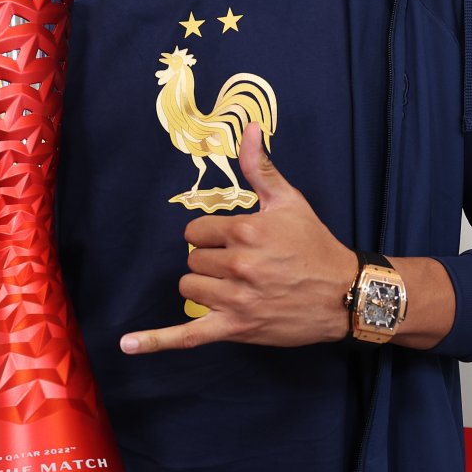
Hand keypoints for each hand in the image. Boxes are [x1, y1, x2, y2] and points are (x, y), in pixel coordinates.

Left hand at [120, 122, 356, 352]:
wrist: (344, 294)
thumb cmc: (315, 245)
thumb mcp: (290, 201)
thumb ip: (260, 167)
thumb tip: (248, 128)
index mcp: (245, 231)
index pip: (196, 231)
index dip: (211, 235)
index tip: (233, 240)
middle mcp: (238, 265)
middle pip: (192, 260)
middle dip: (211, 260)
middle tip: (243, 264)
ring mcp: (235, 299)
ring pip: (190, 288)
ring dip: (204, 286)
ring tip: (234, 286)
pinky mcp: (235, 328)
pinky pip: (187, 336)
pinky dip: (156, 341)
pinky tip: (127, 344)